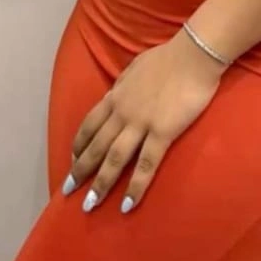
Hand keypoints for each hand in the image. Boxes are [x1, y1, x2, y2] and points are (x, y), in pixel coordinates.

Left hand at [61, 29, 224, 213]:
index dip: (79, 144)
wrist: (192, 55)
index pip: (89, 124)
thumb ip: (123, 84)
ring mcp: (141, 123)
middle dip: (80, 170)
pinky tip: (127, 205)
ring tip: (89, 205)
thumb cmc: (167, 58)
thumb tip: (116, 93)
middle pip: (96, 146)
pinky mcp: (162, 133)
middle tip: (68, 191)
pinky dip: (135, 187)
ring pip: (114, 159)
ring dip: (100, 184)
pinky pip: (146, 165)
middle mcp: (122, 112)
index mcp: (116, 95)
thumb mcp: (135, 68)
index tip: (72, 160)